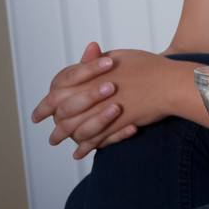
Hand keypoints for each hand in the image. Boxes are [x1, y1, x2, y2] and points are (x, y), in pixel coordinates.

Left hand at [30, 45, 186, 158]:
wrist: (170, 82)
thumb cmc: (149, 67)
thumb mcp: (120, 56)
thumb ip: (98, 60)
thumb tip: (87, 56)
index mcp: (92, 75)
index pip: (60, 88)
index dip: (47, 102)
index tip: (39, 112)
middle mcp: (94, 92)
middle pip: (64, 111)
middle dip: (53, 122)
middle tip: (47, 133)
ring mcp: (105, 110)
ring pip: (77, 128)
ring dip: (66, 137)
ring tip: (57, 143)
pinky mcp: (117, 124)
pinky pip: (96, 139)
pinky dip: (86, 147)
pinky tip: (80, 152)